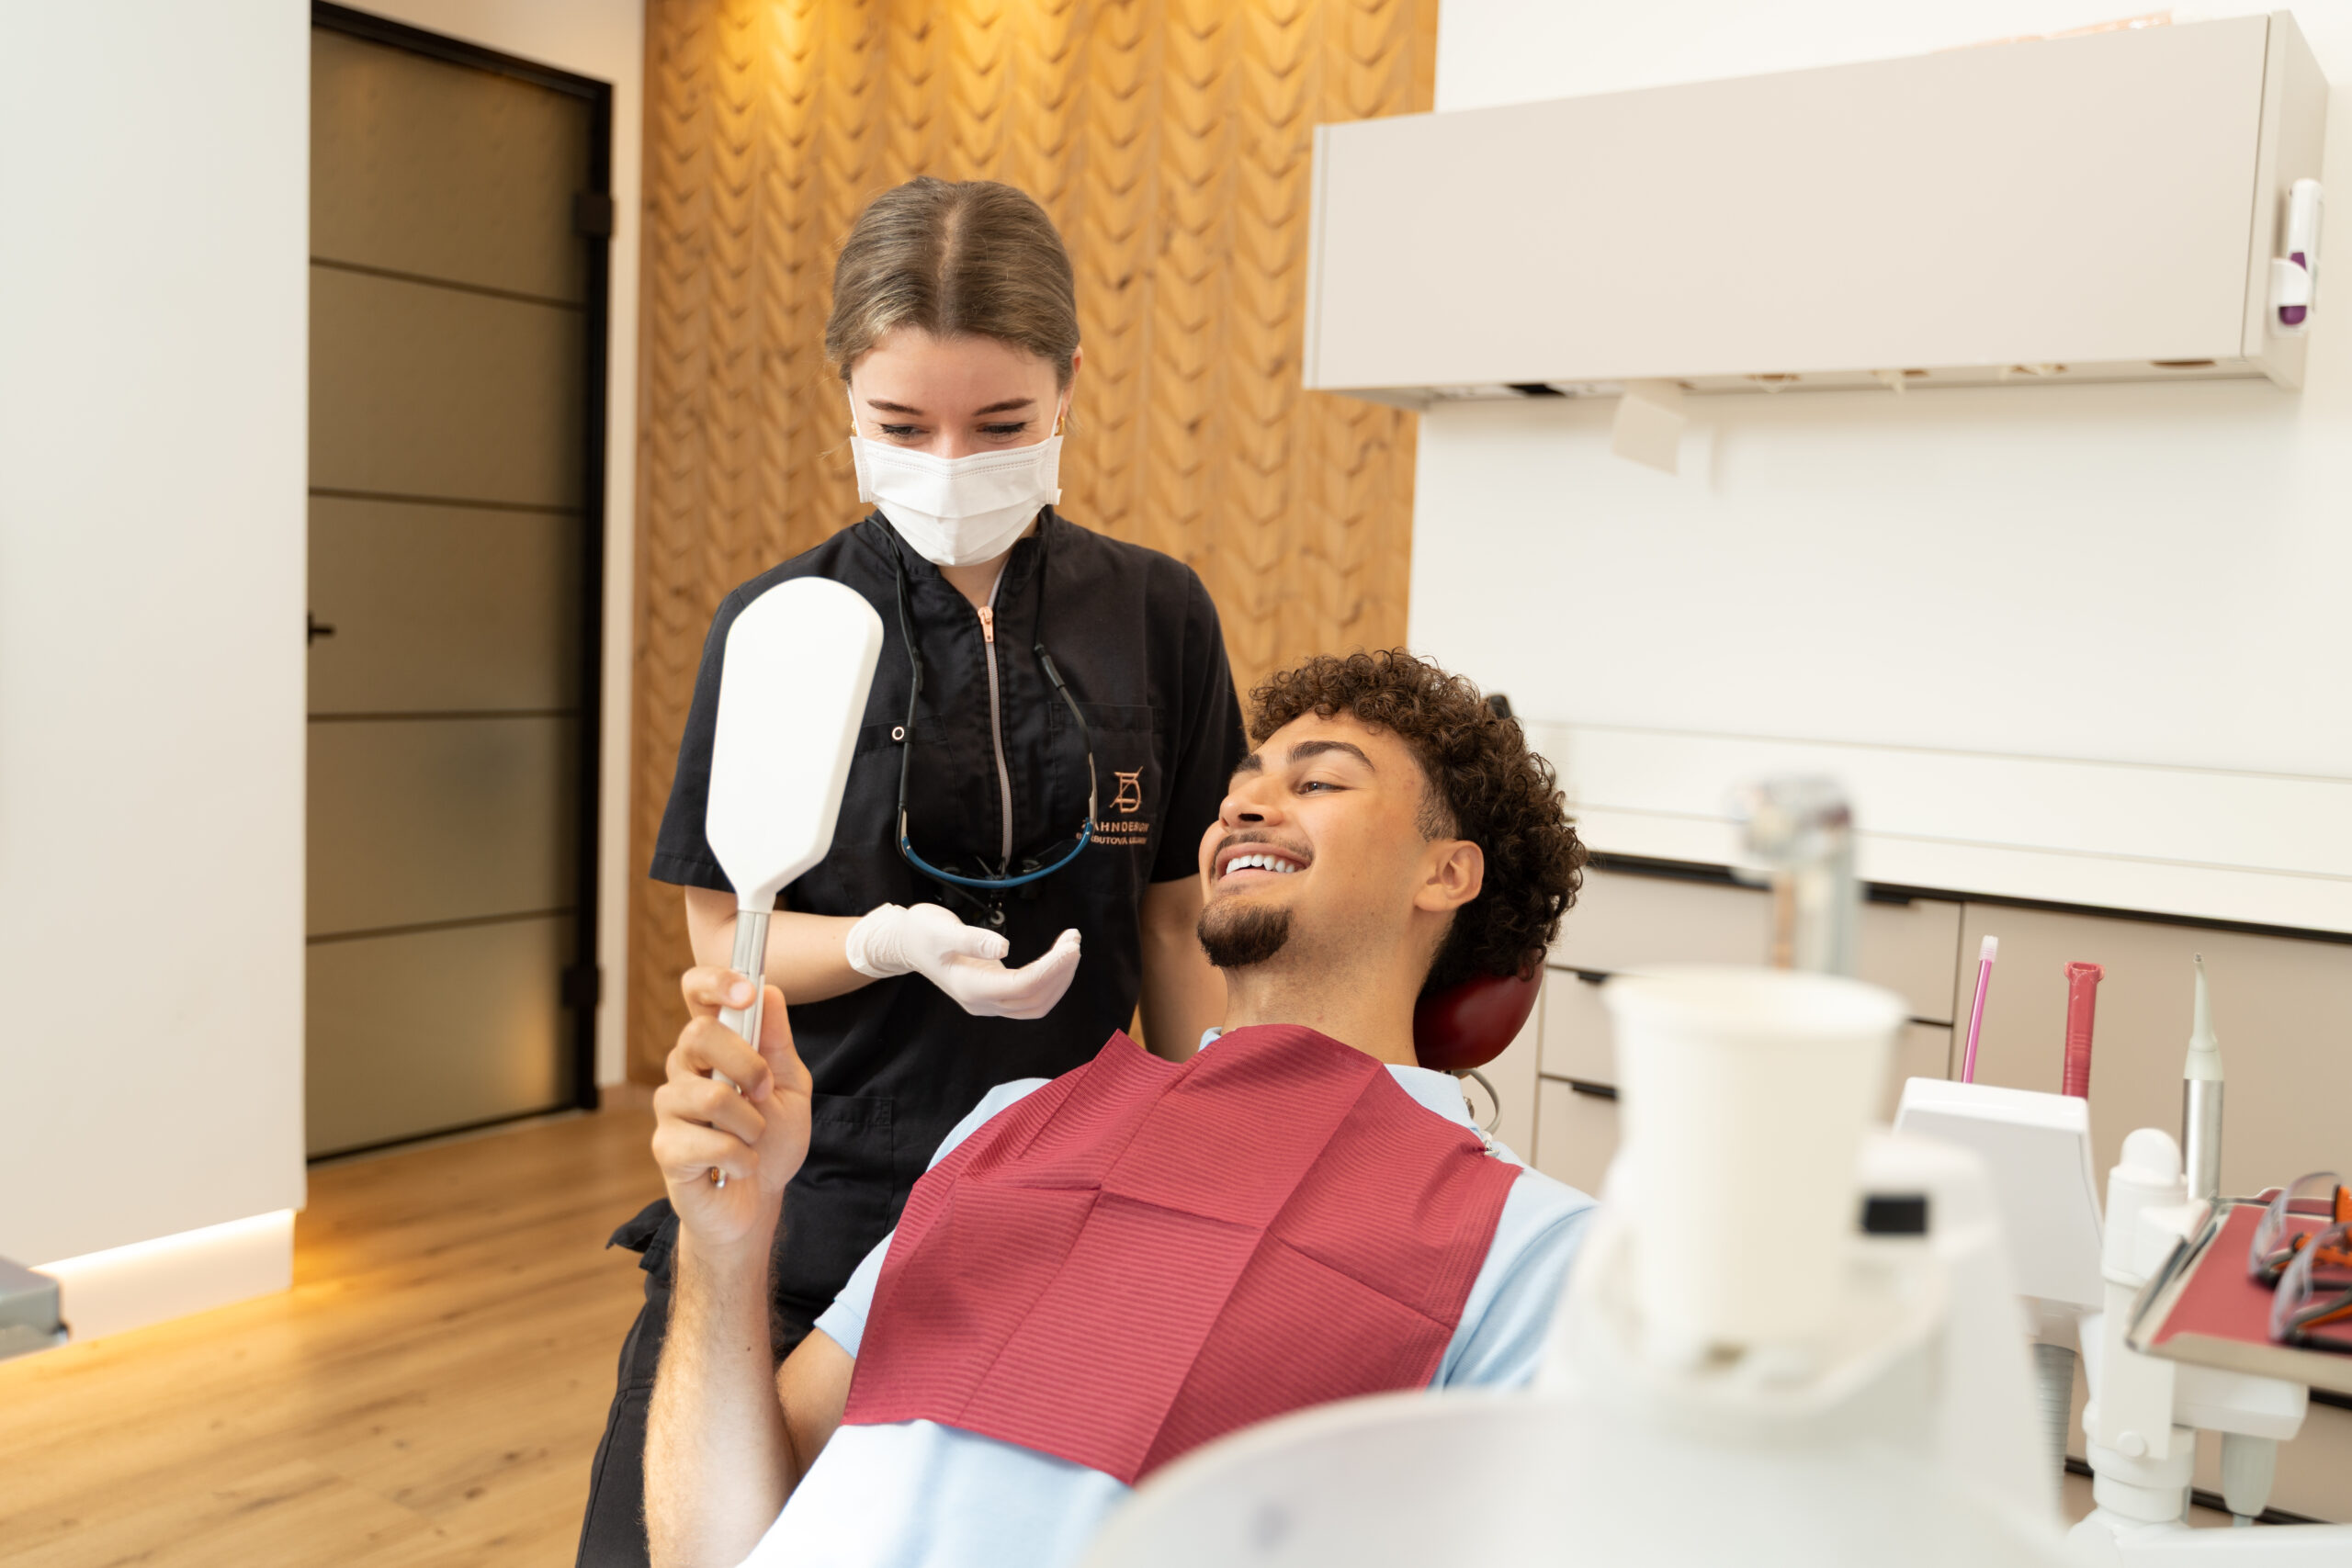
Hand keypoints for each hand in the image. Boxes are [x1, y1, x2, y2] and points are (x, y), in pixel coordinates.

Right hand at [652, 967, 813, 1252]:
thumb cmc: (771, 1139)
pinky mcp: (666, 1148)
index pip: (696, 993)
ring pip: (710, 1096)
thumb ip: (777, 1042)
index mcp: (714, 1046)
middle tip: (764, 1093)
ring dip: (750, 1123)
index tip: (746, 993)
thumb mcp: (789, 1085)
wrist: (759, 1200)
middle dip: (747, 1064)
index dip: (715, 982)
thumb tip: (767, 992)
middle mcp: (684, 1069)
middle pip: (696, 1036)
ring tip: (753, 1139)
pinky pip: (711, 1142)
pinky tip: (739, 1166)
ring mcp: (670, 1109)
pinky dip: (742, 1157)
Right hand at [844, 903, 1081, 1019]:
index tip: (1069, 943)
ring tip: (1071, 948)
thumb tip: (1003, 947)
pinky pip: (1029, 999)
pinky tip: (1057, 962)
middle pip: (1033, 999)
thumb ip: (972, 940)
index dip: (1050, 967)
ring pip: (1035, 1004)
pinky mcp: (993, 995)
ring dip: (1059, 979)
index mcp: (970, 988)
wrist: (907, 943)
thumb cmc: (923, 932)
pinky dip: (1049, 983)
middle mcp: (981, 1002)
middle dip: (1060, 971)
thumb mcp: (942, 930)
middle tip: (1074, 940)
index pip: (1022, 985)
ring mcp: (987, 1003)